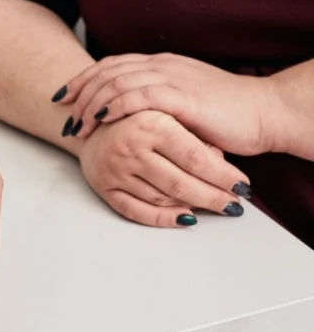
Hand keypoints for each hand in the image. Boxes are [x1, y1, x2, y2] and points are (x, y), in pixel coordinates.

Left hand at [57, 53, 275, 155]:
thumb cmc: (226, 114)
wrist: (264, 113)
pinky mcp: (182, 95)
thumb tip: (127, 117)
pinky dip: (113, 105)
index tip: (62, 98)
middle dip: (79, 94)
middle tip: (64, 116)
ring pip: (116, 82)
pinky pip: (138, 95)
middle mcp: (162, 65)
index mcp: (160, 64)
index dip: (83, 80)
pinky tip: (100, 117)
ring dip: (90, 104)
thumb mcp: (183, 102)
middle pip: (106, 72)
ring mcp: (171, 77)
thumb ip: (156, 102)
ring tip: (77, 126)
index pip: (111, 65)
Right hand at [78, 111, 250, 226]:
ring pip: (161, 199)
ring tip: (216, 208)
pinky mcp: (104, 187)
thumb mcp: (167, 113)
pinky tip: (185, 217)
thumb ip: (194, 137)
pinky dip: (163, 218)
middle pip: (180, 183)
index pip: (194, 158)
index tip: (242, 186)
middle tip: (235, 205)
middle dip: (213, 197)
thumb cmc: (136, 115)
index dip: (222, 176)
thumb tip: (224, 168)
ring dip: (193, 207)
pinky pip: (136, 211)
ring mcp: (115, 170)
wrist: (89, 119)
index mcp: (150, 123)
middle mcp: (130, 148)